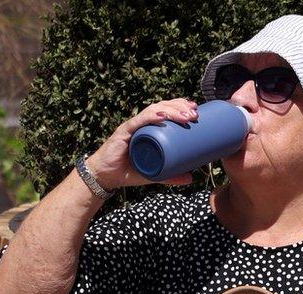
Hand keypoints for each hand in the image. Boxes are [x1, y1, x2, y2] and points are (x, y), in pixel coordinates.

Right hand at [86, 98, 200, 188]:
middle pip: (162, 107)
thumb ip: (172, 176)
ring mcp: (132, 126)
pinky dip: (151, 117)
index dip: (180, 106)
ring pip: (153, 111)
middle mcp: (141, 123)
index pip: (165, 110)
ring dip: (170, 110)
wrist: (106, 177)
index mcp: (149, 129)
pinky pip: (138, 121)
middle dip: (179, 107)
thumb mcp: (156, 174)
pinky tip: (162, 116)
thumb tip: (191, 178)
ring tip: (185, 115)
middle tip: (195, 113)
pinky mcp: (123, 132)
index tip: (196, 109)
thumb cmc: (129, 171)